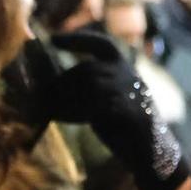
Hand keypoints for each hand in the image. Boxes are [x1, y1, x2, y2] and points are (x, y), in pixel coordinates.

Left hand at [44, 32, 190, 189]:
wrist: (150, 150)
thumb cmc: (121, 121)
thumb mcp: (105, 96)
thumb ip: (85, 85)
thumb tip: (46, 84)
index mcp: (124, 67)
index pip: (101, 44)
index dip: (77, 39)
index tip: (53, 39)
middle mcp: (130, 76)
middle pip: (87, 70)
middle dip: (61, 82)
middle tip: (40, 95)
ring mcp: (133, 94)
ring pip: (91, 87)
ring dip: (65, 99)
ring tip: (50, 109)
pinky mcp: (132, 113)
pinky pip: (97, 107)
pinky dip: (75, 112)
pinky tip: (61, 118)